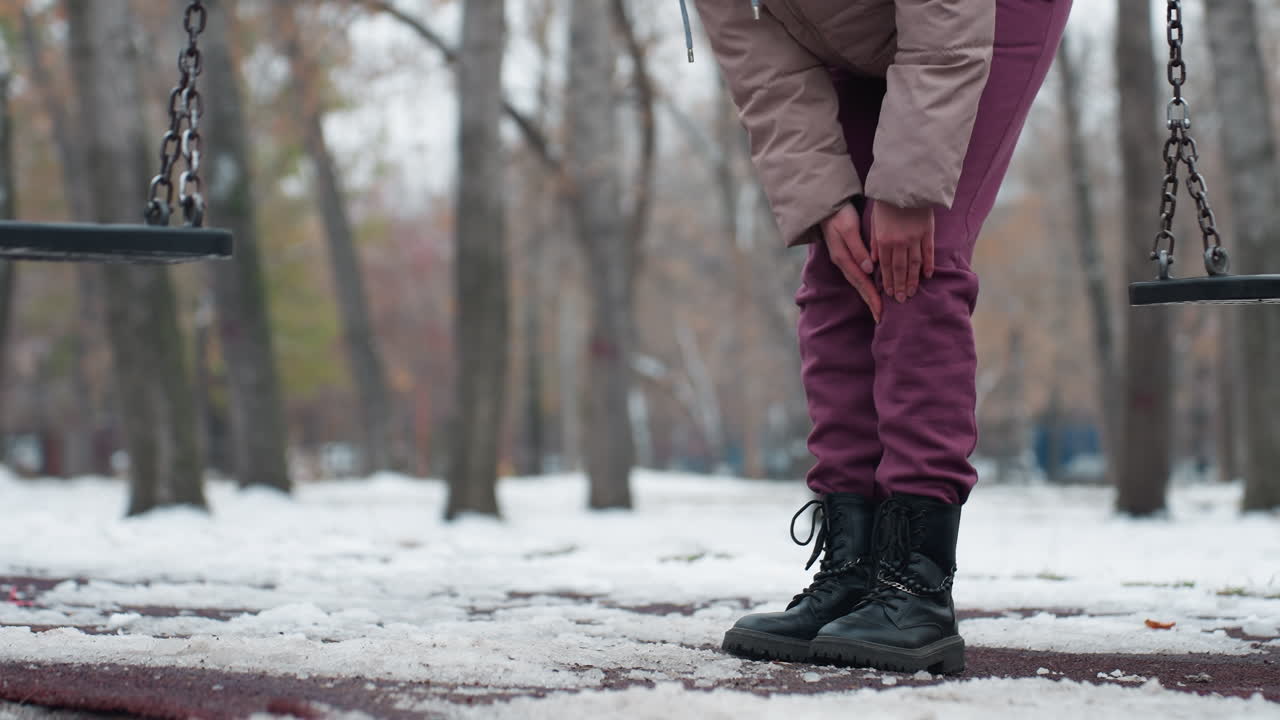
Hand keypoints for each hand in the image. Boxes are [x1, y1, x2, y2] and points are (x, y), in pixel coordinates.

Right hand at [821, 202, 882, 323]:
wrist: (826, 205)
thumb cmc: (839, 214)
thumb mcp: (848, 229)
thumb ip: (858, 248)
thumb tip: (868, 269)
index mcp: (843, 258)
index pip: (861, 282)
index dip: (872, 297)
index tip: (881, 311)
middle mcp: (843, 261)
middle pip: (859, 286)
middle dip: (870, 302)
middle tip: (881, 318)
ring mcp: (844, 259)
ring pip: (858, 281)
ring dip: (868, 295)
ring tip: (878, 308)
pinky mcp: (846, 254)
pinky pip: (858, 274)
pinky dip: (865, 284)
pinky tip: (871, 287)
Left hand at [870, 201, 934, 303]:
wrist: (906, 183)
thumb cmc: (886, 201)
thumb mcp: (874, 221)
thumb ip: (873, 242)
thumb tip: (873, 262)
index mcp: (884, 240)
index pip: (885, 266)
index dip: (888, 281)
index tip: (889, 294)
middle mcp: (899, 242)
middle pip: (900, 269)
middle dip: (900, 285)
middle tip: (902, 300)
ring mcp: (915, 238)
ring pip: (914, 264)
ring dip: (913, 279)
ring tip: (912, 292)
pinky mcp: (927, 232)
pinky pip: (928, 252)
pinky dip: (927, 264)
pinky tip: (927, 275)